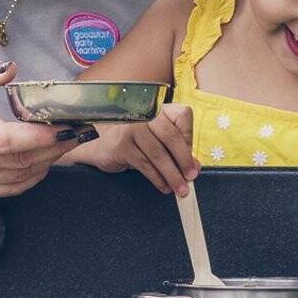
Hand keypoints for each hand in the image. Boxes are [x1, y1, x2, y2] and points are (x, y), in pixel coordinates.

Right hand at [0, 58, 84, 196]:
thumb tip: (10, 69)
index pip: (6, 140)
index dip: (39, 136)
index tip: (65, 126)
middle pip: (19, 161)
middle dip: (55, 147)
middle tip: (81, 130)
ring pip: (18, 177)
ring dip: (49, 161)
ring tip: (70, 141)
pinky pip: (9, 188)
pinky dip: (32, 176)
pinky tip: (46, 159)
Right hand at [75, 103, 198, 193]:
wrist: (101, 148)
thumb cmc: (134, 143)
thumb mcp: (157, 142)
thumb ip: (176, 150)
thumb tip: (195, 166)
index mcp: (157, 109)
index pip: (182, 116)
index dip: (189, 138)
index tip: (192, 159)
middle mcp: (145, 114)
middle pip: (171, 136)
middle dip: (184, 160)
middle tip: (191, 177)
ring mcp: (131, 128)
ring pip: (158, 154)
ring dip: (172, 174)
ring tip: (179, 189)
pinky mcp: (122, 144)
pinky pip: (145, 164)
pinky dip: (157, 178)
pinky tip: (163, 186)